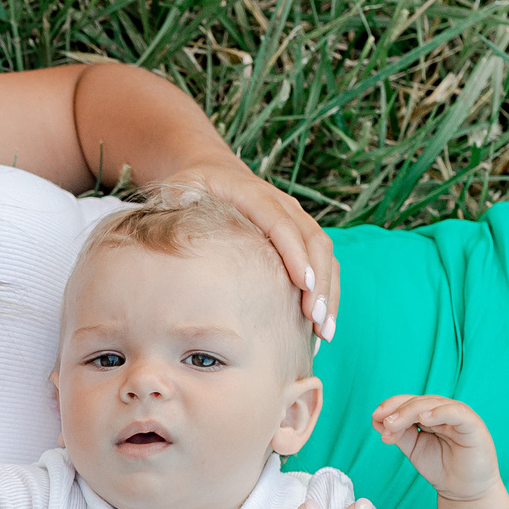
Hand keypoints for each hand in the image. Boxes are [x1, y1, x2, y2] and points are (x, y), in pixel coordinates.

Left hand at [166, 157, 340, 336]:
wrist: (217, 175)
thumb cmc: (195, 187)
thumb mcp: (182, 186)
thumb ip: (181, 195)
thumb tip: (184, 200)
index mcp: (255, 195)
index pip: (281, 224)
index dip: (294, 253)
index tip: (303, 285)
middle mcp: (284, 206)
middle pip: (314, 241)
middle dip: (320, 282)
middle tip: (316, 320)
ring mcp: (297, 221)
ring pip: (325, 255)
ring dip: (328, 293)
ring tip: (324, 332)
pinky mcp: (301, 237)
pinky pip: (323, 264)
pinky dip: (326, 293)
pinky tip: (320, 327)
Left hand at [370, 394, 500, 500]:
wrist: (463, 491)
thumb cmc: (440, 467)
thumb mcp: (413, 448)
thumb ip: (398, 433)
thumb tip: (377, 420)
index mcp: (430, 414)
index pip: (409, 402)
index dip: (391, 406)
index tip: (375, 417)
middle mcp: (444, 412)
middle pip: (419, 401)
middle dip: (398, 410)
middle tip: (385, 424)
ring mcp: (459, 417)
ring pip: (434, 404)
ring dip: (411, 411)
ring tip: (395, 423)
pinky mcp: (473, 426)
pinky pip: (457, 413)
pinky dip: (440, 412)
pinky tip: (424, 418)